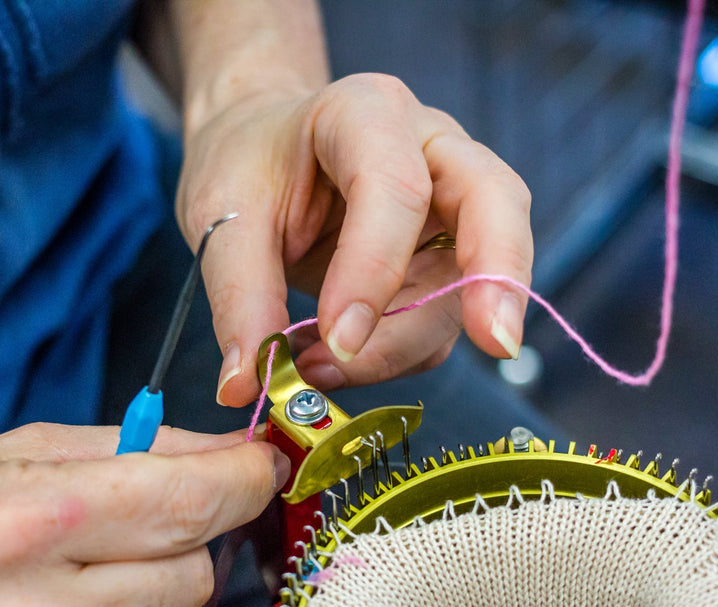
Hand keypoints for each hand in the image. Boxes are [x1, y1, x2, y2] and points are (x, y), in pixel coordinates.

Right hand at [0, 424, 287, 606]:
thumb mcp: (15, 452)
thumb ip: (133, 447)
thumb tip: (226, 450)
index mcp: (27, 521)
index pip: (188, 503)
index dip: (244, 478)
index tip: (258, 463)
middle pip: (195, 573)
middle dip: (194, 534)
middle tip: (150, 514)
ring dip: (158, 593)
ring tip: (96, 570)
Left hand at [177, 73, 532, 406]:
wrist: (258, 151)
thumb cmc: (247, 164)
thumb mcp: (221, 214)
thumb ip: (239, 294)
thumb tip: (246, 384)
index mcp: (366, 112)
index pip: (396, 188)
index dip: (374, 269)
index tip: (336, 341)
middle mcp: (430, 147)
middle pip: (496, 204)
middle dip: (496, 280)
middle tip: (495, 346)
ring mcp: (450, 201)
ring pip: (471, 279)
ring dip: (407, 344)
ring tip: (322, 371)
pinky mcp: (448, 255)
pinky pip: (443, 318)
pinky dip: (397, 354)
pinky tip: (336, 361)